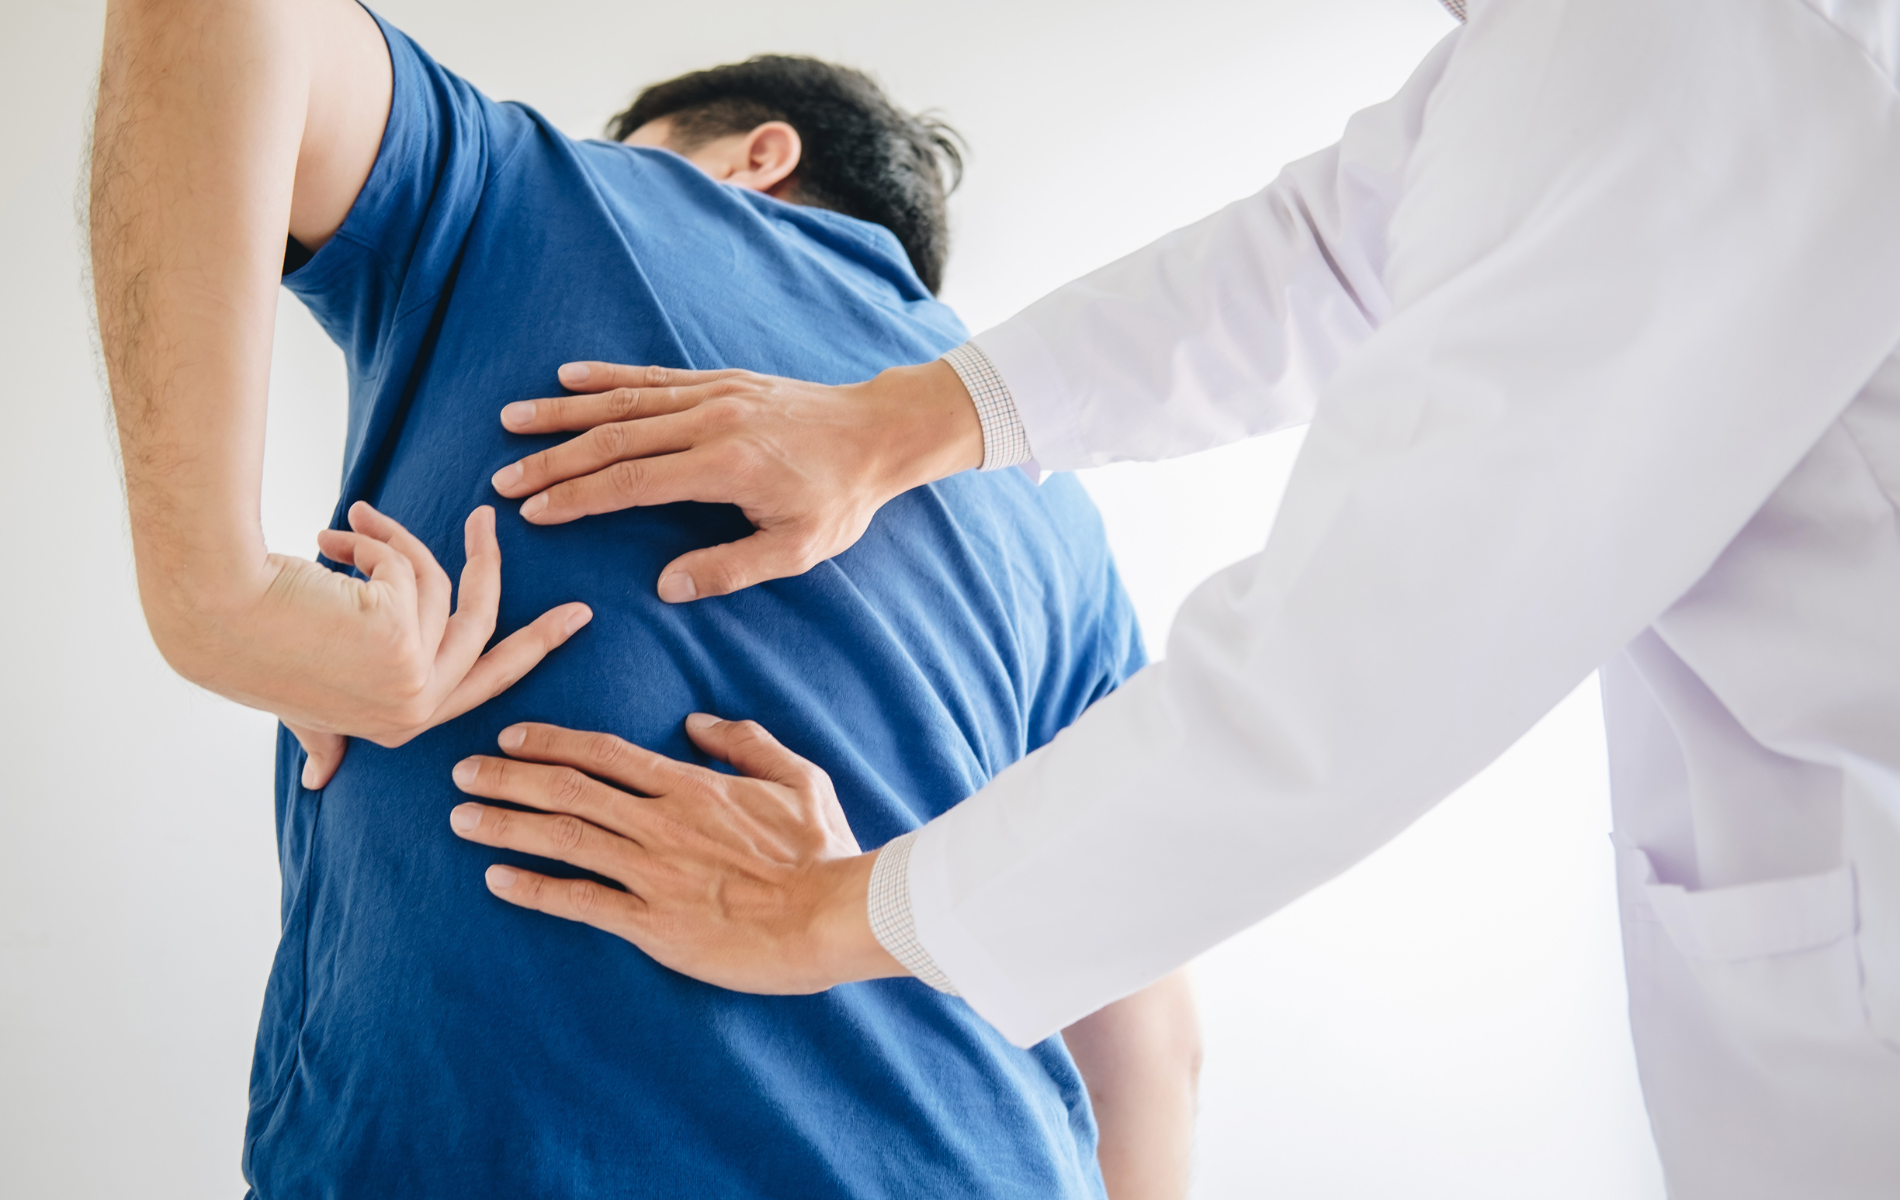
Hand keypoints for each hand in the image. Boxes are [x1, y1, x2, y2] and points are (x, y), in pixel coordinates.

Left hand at [194, 502, 591, 788]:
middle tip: (491, 520)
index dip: (533, 646)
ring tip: (349, 523)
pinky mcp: (403, 637)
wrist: (213, 613)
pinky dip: (370, 544)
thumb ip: (323, 738)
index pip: (486, 682)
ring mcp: (411, 678)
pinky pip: (410, 568)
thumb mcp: (300, 705)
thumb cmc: (248, 651)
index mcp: (399, 725)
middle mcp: (413, 709)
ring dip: (389, 542)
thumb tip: (316, 782)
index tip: (572, 618)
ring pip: (438, 584)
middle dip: (494, 572)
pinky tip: (327, 541)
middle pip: (486, 630)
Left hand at [447, 715, 902, 992]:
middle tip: (460, 772)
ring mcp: (652, 873)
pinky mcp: (653, 924)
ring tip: (460, 818)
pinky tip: (496, 880)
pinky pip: (580, 902)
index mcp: (691, 786)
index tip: (509, 737)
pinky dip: (533, 889)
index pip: (605, 754)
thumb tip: (701, 721)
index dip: (550, 741)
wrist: (832, 914)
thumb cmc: (822, 849)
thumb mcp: (799, 778)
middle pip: (567, 790)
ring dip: (505, 825)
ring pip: (562, 838)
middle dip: (506, 778)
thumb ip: (747, 743)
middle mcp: (659, 822)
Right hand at [489, 359, 983, 601]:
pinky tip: (568, 378)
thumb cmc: (841, 498)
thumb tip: (665, 587)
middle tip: (502, 479)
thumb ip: (730, 568)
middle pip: (615, 438)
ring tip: (512, 421)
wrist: (878, 432)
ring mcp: (714, 394)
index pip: (633, 482)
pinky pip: (653, 376)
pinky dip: (607, 376)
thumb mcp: (798, 549)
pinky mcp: (720, 380)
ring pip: (625, 401)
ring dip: (565, 413)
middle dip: (553, 459)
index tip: (533, 512)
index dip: (578, 497)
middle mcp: (712, 422)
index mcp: (727, 467)